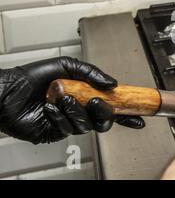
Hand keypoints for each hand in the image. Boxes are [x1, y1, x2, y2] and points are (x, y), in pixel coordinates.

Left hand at [0, 57, 144, 143]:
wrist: (8, 90)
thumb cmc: (33, 76)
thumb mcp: (67, 65)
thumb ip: (92, 72)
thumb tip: (112, 83)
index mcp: (86, 94)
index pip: (112, 107)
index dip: (126, 113)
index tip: (139, 117)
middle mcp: (80, 109)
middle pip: (104, 120)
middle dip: (103, 112)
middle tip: (95, 101)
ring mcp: (69, 121)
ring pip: (86, 125)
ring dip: (77, 111)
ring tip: (64, 98)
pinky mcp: (56, 131)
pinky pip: (67, 128)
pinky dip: (60, 116)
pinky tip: (50, 107)